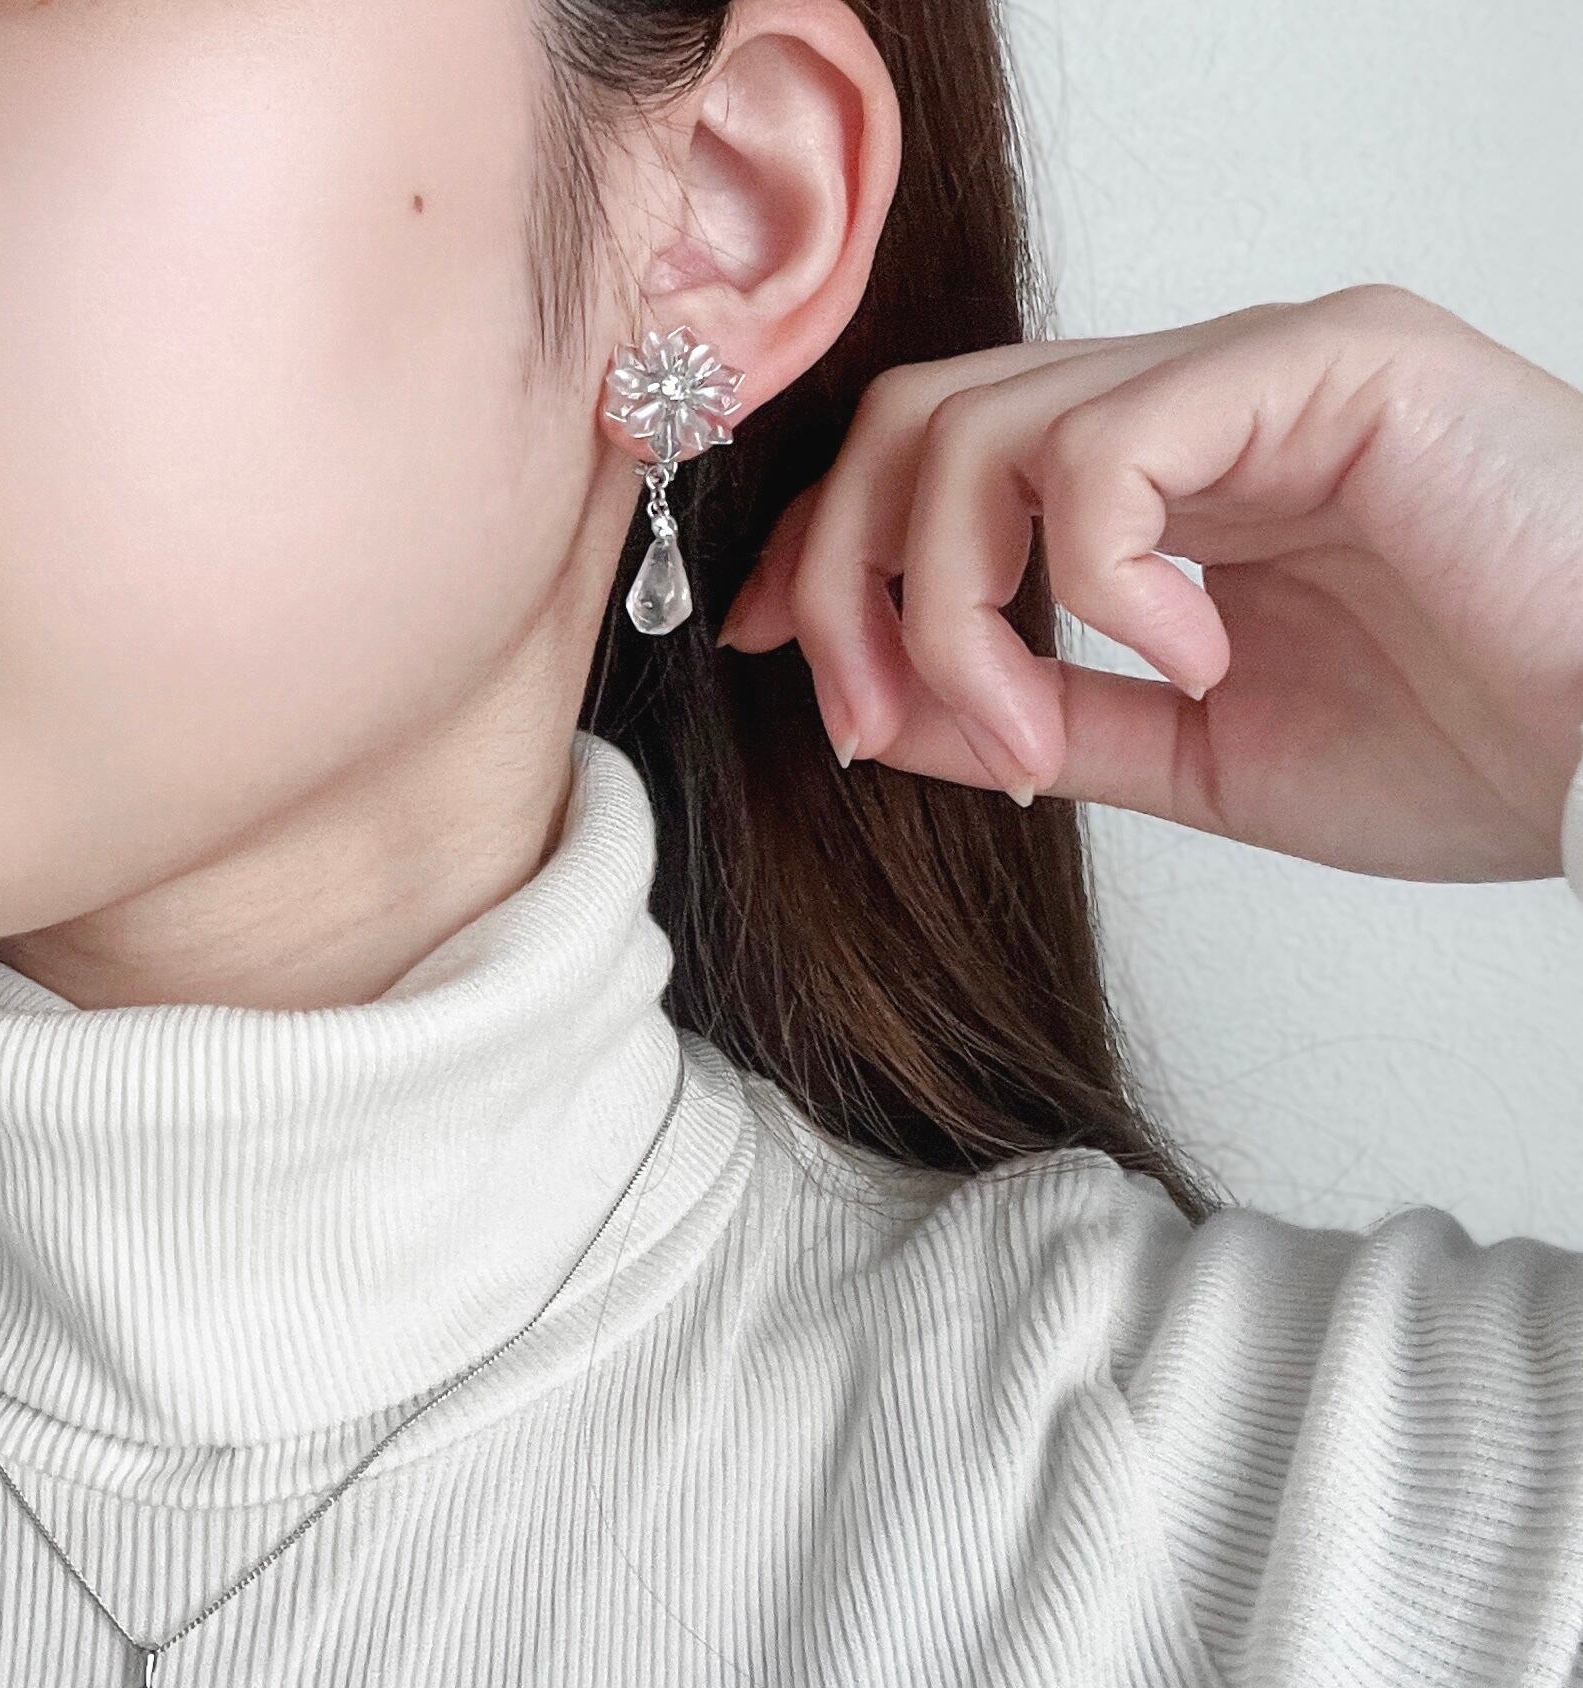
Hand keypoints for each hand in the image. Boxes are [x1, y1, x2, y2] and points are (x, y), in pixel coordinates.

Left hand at [715, 284, 1582, 881]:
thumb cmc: (1468, 747)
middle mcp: (1202, 404)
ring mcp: (1266, 371)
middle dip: (849, 578)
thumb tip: (880, 709)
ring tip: (1039, 741)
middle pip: (923, 419)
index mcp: (1171, 485)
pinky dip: (1101, 575)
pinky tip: (1190, 660)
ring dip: (956, 607)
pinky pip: (1114, 442)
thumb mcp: (1194, 759)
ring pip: (988, 422)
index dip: (832, 548)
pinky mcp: (1334, 363)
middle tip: (863, 718)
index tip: (783, 656)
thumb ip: (1042, 718)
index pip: (941, 457)